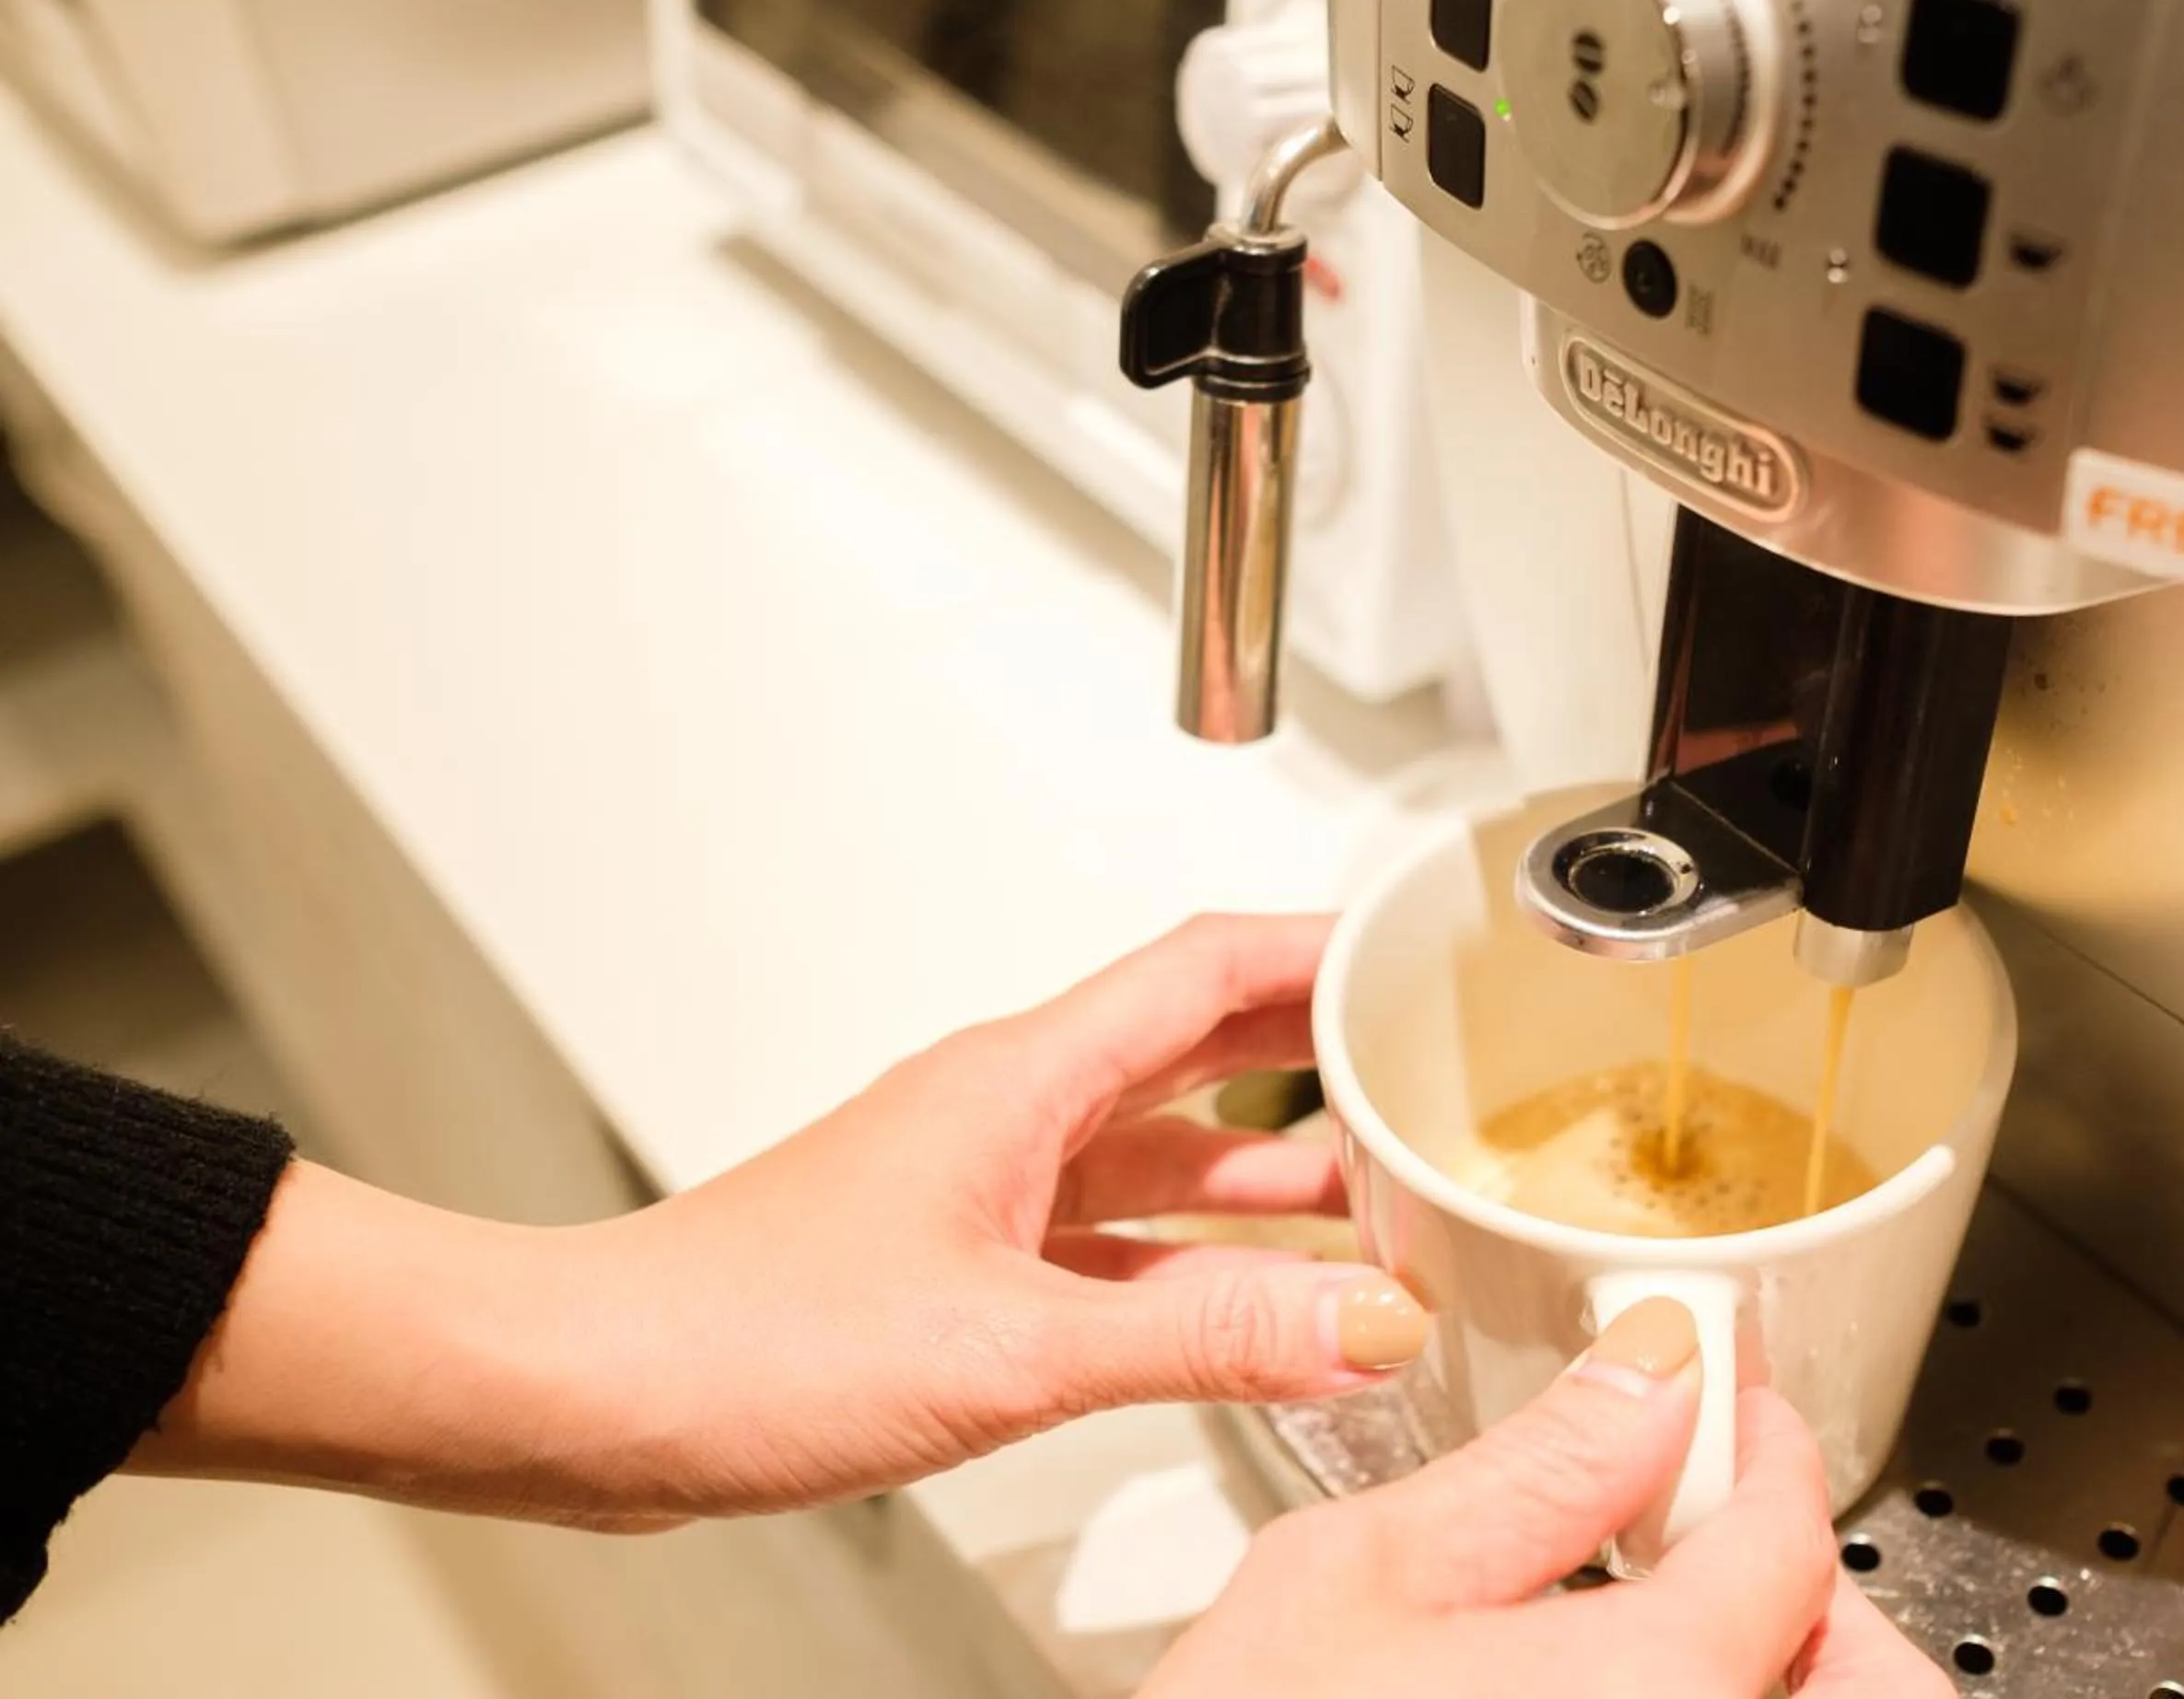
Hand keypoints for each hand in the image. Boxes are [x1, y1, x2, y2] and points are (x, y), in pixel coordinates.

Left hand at [133, 917, 1429, 1526]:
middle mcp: (1008, 1112)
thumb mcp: (1007, 1346)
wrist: (591, 1396)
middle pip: (1199, 1041)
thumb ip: (1201, 1339)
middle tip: (1429, 1068)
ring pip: (1165, 1148)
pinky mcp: (961, 1262)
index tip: (1422, 954)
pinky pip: (1117, 1237)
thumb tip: (1360, 1323)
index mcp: (1021, 1080)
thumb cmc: (738, 1337)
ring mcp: (984, 1185)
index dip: (1324, 948)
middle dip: (1323, 1049)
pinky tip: (1255, 1304)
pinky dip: (1200, 1261)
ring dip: (1271, 1167)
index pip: (1208, 965)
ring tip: (1379, 1191)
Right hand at [1146, 1298, 1954, 1698]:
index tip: (1739, 1414)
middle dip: (1812, 1599)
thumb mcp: (1363, 1571)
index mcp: (1657, 1693)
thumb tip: (1655, 1367)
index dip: (1771, 1454)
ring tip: (1660, 1614)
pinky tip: (1610, 1684)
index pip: (1794, 1546)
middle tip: (1720, 1539)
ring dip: (1772, 1668)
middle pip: (1866, 1686)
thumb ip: (1540, 1465)